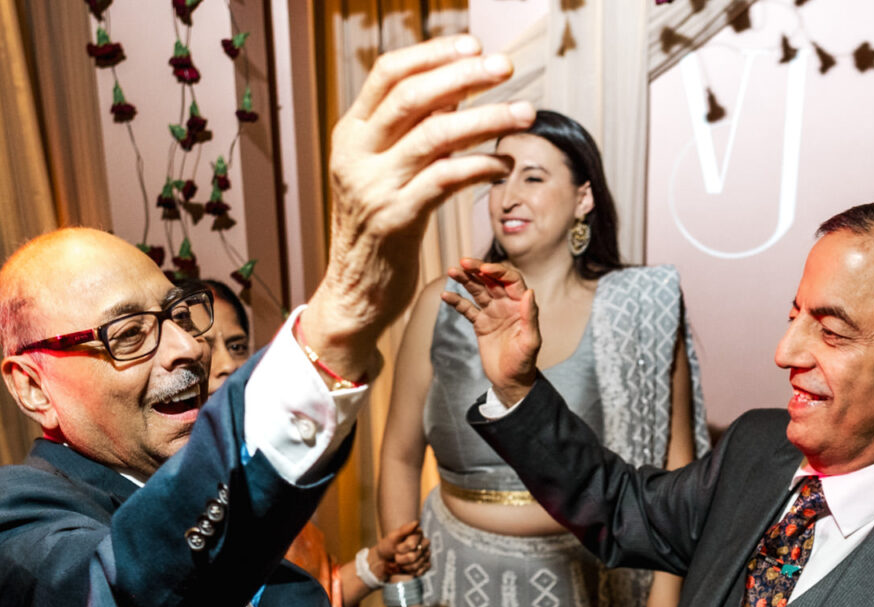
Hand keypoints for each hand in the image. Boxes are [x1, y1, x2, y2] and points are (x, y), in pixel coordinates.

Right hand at [303, 37, 532, 380]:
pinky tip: (504, 163)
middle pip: (411, 97)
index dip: (431, 54)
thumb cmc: (379, 229)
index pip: (387, 74)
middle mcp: (355, 156)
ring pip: (434, 136)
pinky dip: (480, 165)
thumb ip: (410, 132)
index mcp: (350, 136)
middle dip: (463, 76)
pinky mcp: (396, 220)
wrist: (356, 293)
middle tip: (506, 67)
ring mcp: (373, 188)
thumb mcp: (384, 172)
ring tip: (524, 112)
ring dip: (485, 119)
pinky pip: (445, 180)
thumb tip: (455, 91)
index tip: (472, 45)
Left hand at [373, 520, 429, 578]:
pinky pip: (419, 572)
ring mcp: (426, 555)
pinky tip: (406, 567)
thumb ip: (405, 530)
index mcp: (418, 533)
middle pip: (413, 557)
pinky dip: (409, 572)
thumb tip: (417, 522)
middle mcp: (425, 543)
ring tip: (400, 562)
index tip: (396, 548)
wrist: (384, 560)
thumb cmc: (388, 547)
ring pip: (415, 566)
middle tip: (396, 556)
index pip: (411, 545)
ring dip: (403, 566)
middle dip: (400, 559)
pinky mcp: (426, 566)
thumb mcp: (393, 537)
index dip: (400, 549)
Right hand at [443, 258, 540, 404]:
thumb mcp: (530, 341)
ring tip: (451, 271)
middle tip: (463, 262)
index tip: (483, 270)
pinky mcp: (480, 323)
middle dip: (477, 269)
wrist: (511, 381)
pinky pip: (467, 308)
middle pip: (491, 280)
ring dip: (465, 280)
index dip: (498, 272)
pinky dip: (457, 301)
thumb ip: (530, 316)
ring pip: (477, 290)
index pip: (510, 280)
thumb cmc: (524, 363)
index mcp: (520, 305)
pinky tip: (446, 295)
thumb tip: (529, 292)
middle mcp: (506, 304)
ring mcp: (492, 312)